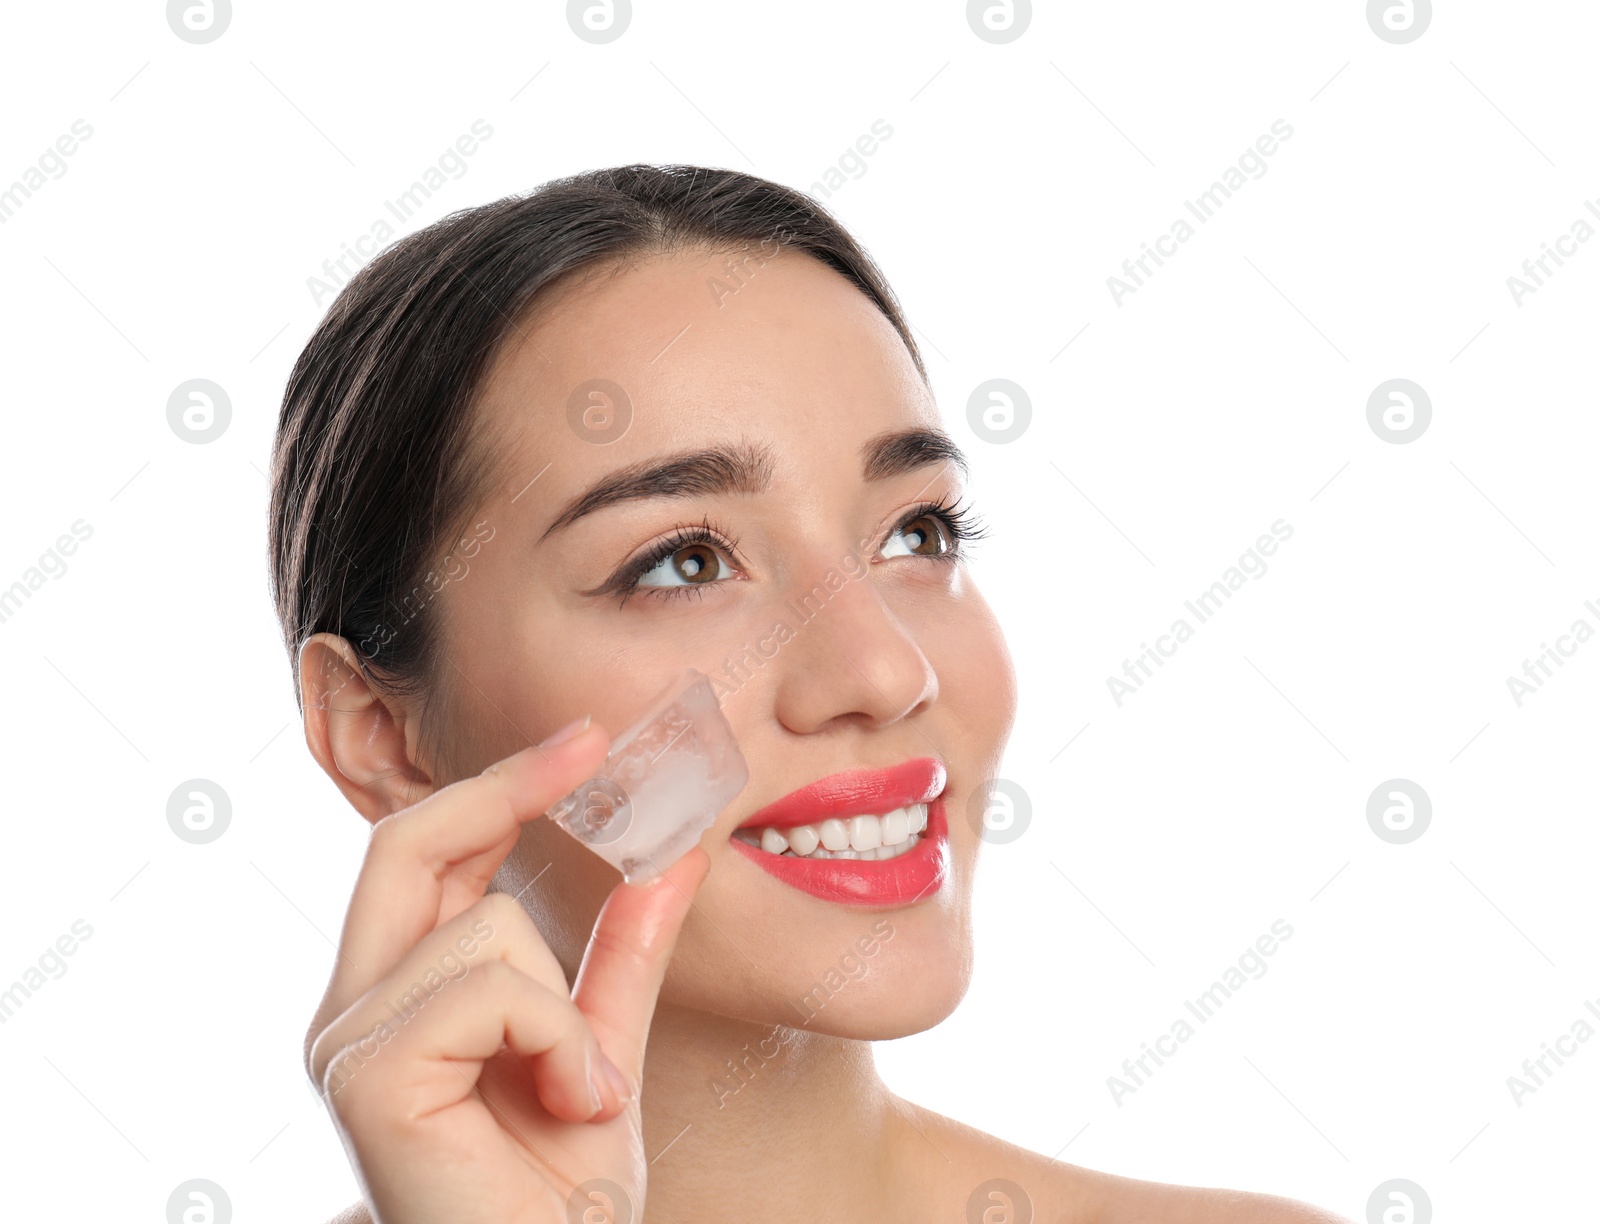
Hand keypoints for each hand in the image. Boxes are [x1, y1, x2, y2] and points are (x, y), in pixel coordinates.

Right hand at [304, 720, 707, 1222]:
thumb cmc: (557, 1192)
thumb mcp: (601, 1046)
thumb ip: (623, 956)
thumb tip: (676, 854)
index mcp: (391, 996)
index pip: (421, 852)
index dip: (494, 786)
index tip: (581, 740)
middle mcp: (350, 1011)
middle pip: (404, 842)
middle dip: (503, 786)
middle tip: (592, 749)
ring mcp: (348, 1043)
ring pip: (487, 926)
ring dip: (567, 1007)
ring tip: (579, 1089)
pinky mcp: (368, 1077)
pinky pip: (494, 987)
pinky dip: (558, 1038)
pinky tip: (570, 1104)